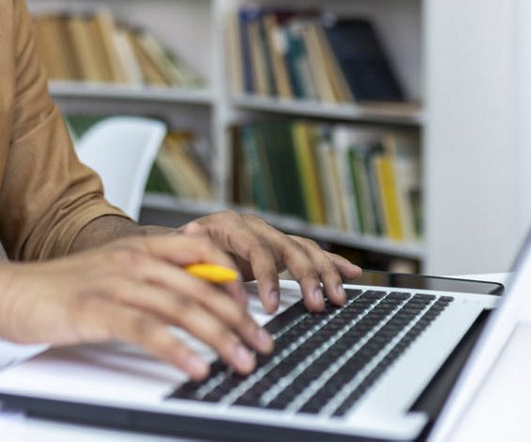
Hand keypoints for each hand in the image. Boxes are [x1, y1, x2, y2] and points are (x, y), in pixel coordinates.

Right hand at [0, 235, 272, 378]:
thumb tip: (185, 300)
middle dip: (238, 319)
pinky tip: (195, 368)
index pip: (201, 250)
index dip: (232, 277)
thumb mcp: (106, 275)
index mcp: (135, 247)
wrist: (4, 292)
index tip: (252, 306)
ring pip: (181, 308)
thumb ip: (144, 280)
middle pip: (200, 286)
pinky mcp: (97, 309)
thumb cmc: (53, 291)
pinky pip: (147, 330)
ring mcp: (114, 283)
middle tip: (261, 345)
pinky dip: (177, 350)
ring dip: (218, 338)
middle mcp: (130, 259)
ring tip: (241, 361)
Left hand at [179, 211, 361, 313]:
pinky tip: (352, 273)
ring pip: (304, 249)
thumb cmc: (177, 253)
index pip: (255, 248)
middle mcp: (253, 226)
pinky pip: (309, 252)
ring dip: (324, 273)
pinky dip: (331, 262)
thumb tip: (205, 258)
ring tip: (336, 297)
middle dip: (305, 277)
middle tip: (316, 304)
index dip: (266, 276)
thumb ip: (196, 259)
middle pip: (287, 247)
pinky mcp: (279, 247)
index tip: (272, 305)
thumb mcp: (181, 256)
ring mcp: (268, 236)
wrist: (178, 245)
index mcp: (228, 225)